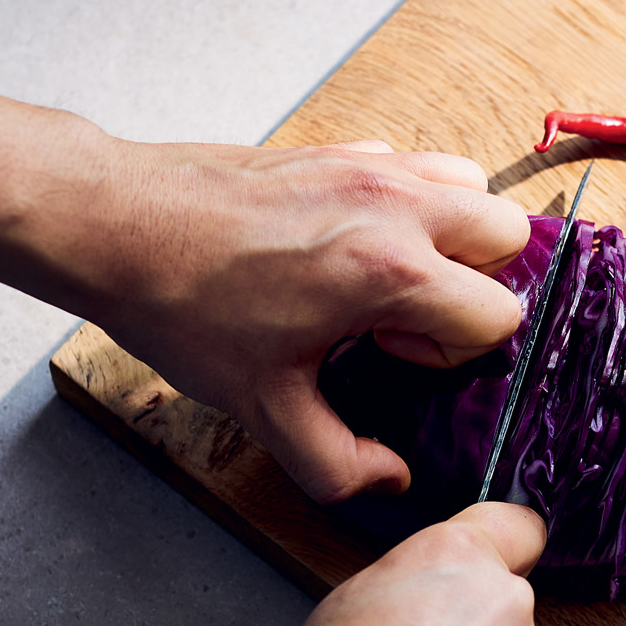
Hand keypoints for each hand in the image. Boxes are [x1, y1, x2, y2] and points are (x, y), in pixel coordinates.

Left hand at [87, 135, 529, 503]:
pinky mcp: (338, 147)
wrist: (117, 225)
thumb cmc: (183, 305)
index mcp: (390, 270)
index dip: (454, 350)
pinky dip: (407, 201)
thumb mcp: (263, 407)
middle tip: (402, 316)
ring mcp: (370, 164)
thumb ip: (336, 461)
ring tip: (390, 274)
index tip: (392, 354)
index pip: (498, 313)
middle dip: (474, 285)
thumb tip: (387, 478)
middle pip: (509, 235)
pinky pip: (413, 165)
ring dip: (453, 234)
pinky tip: (351, 241)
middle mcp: (395, 205)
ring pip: (471, 185)